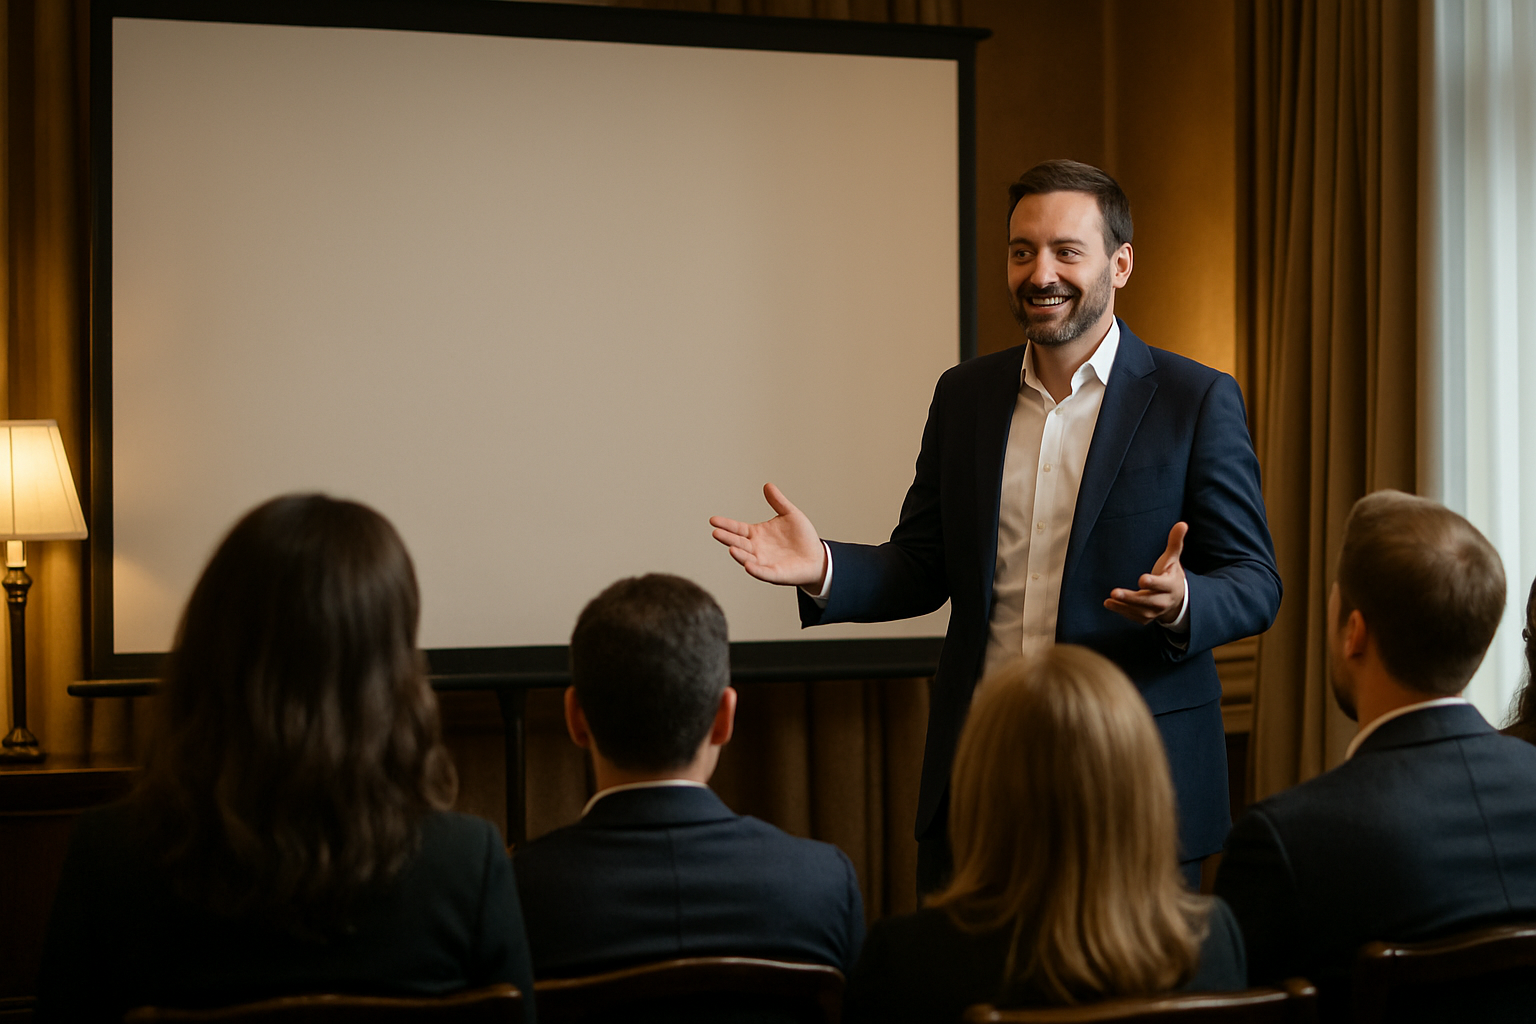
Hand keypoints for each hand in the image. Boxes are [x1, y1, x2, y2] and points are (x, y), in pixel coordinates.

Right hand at [709, 483, 827, 588]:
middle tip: (716, 532)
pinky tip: (748, 565)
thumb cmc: (802, 537)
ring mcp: (764, 562)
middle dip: (727, 538)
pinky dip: (755, 570)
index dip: (726, 524)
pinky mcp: (775, 573)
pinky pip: (763, 572)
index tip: (713, 520)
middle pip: (738, 543)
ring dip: (739, 555)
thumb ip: (778, 501)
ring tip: (731, 548)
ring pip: (747, 558)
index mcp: (757, 534)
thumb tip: (768, 485)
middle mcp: (757, 548)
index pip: (738, 528)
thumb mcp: (790, 514)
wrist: (817, 556)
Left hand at [1104, 521, 1187, 625]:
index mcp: (1171, 585)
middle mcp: (1164, 600)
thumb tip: (1182, 523)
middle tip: (1114, 592)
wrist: (1176, 599)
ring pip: (1140, 611)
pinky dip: (1122, 612)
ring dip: (1124, 606)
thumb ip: (1175, 542)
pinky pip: (1134, 616)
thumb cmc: (1170, 574)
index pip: (1163, 584)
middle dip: (1132, 598)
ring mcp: (1156, 611)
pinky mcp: (1146, 617)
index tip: (1141, 579)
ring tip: (1109, 599)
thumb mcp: (1173, 558)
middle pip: (1149, 600)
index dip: (1153, 583)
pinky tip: (1110, 604)